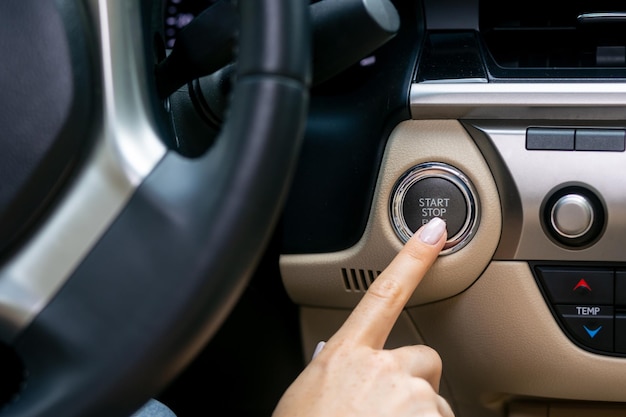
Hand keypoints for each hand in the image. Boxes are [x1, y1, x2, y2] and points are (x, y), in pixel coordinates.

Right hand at [273, 217, 453, 416]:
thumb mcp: (308, 394)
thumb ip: (333, 368)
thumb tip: (341, 357)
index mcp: (347, 355)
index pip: (385, 292)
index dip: (412, 258)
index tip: (434, 233)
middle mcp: (384, 370)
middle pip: (422, 360)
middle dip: (413, 382)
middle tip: (385, 411)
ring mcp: (412, 401)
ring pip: (433, 400)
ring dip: (417, 416)